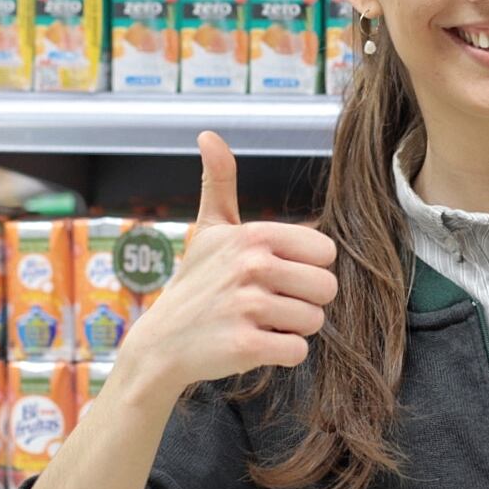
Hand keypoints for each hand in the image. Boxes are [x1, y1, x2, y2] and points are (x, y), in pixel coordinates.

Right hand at [119, 131, 337, 398]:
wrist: (161, 343)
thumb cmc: (196, 283)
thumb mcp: (209, 229)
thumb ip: (219, 182)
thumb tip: (208, 135)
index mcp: (254, 235)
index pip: (326, 252)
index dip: (306, 268)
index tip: (276, 274)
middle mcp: (253, 266)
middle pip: (327, 288)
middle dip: (304, 301)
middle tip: (268, 304)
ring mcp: (248, 306)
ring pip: (315, 321)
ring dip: (292, 329)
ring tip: (258, 323)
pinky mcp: (245, 345)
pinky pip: (298, 351)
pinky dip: (282, 354)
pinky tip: (254, 344)